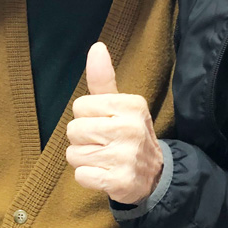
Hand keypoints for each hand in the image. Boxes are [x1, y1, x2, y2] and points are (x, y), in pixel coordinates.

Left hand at [66, 42, 163, 205]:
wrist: (154, 175)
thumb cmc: (127, 134)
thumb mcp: (120, 106)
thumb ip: (103, 79)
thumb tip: (97, 46)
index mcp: (131, 105)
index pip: (79, 106)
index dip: (87, 117)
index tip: (105, 124)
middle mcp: (131, 128)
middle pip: (73, 130)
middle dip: (82, 140)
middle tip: (104, 144)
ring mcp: (126, 156)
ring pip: (74, 154)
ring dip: (84, 160)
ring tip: (104, 159)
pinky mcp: (120, 181)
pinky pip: (81, 175)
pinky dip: (88, 178)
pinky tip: (105, 174)